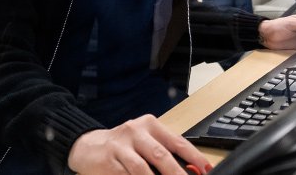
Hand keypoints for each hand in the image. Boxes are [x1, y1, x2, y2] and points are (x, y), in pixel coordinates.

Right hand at [67, 115, 210, 174]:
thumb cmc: (124, 145)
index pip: (177, 141)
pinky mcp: (108, 162)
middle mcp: (135, 132)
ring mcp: (120, 147)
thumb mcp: (145, 141)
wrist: (88, 146)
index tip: (206, 169)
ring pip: (142, 169)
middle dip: (176, 173)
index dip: (194, 157)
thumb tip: (189, 169)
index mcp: (150, 125)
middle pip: (160, 155)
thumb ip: (164, 152)